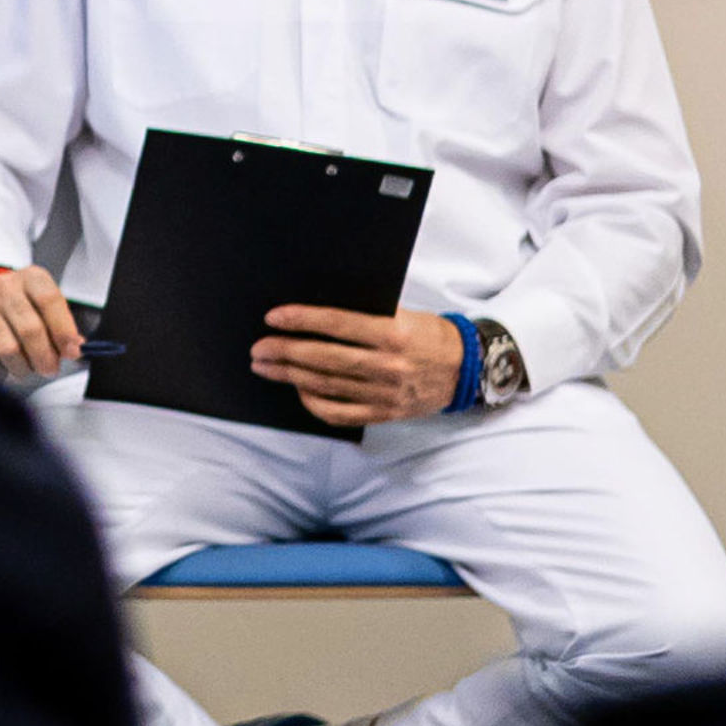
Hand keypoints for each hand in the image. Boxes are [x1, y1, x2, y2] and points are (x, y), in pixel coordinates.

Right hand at [0, 265, 82, 379]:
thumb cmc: (19, 304)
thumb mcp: (42, 303)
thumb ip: (61, 324)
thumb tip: (74, 349)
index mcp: (30, 278)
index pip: (49, 300)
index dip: (64, 330)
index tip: (72, 352)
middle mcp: (3, 288)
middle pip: (30, 330)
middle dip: (45, 358)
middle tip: (50, 369)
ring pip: (9, 350)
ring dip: (24, 368)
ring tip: (27, 368)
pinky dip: (1, 370)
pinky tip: (5, 364)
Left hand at [254, 305, 460, 427]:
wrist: (467, 368)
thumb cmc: (428, 334)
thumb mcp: (403, 314)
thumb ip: (364, 315)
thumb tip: (315, 312)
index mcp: (393, 333)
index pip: (336, 324)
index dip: (301, 320)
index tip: (272, 318)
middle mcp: (388, 365)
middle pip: (324, 358)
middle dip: (285, 352)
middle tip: (258, 348)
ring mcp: (386, 393)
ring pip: (327, 386)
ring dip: (290, 375)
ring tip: (266, 367)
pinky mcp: (386, 413)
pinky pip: (341, 413)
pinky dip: (314, 402)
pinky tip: (298, 390)